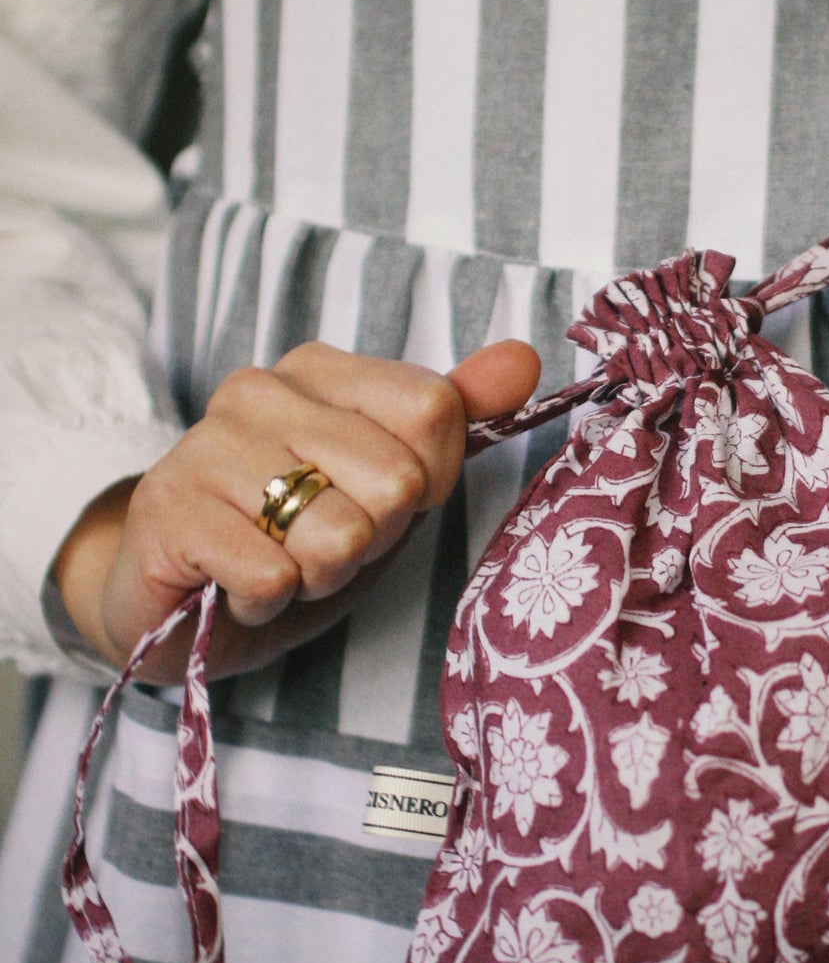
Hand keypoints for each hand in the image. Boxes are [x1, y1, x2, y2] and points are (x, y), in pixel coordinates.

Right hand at [52, 338, 539, 681]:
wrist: (170, 596)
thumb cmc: (289, 535)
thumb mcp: (387, 480)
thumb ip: (457, 418)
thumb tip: (525, 358)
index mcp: (319, 370)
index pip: (435, 412)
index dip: (424, 483)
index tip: (375, 500)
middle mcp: (258, 390)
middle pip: (395, 482)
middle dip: (371, 540)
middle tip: (317, 542)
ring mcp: (205, 447)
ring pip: (339, 535)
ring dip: (319, 576)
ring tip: (280, 563)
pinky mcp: (170, 513)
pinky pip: (275, 578)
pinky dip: (268, 603)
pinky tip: (236, 587)